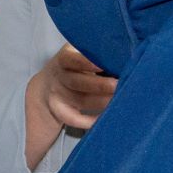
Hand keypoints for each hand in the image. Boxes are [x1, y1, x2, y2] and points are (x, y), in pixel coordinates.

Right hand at [23, 44, 116, 167]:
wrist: (47, 85)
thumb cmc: (74, 66)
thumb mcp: (78, 53)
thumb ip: (96, 52)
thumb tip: (125, 51)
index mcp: (65, 59)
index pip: (72, 60)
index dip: (86, 63)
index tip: (103, 65)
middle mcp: (60, 77)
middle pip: (77, 82)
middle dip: (99, 85)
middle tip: (118, 85)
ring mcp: (59, 95)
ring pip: (80, 100)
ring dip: (100, 102)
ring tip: (119, 101)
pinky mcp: (60, 110)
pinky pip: (73, 118)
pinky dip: (88, 121)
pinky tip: (104, 120)